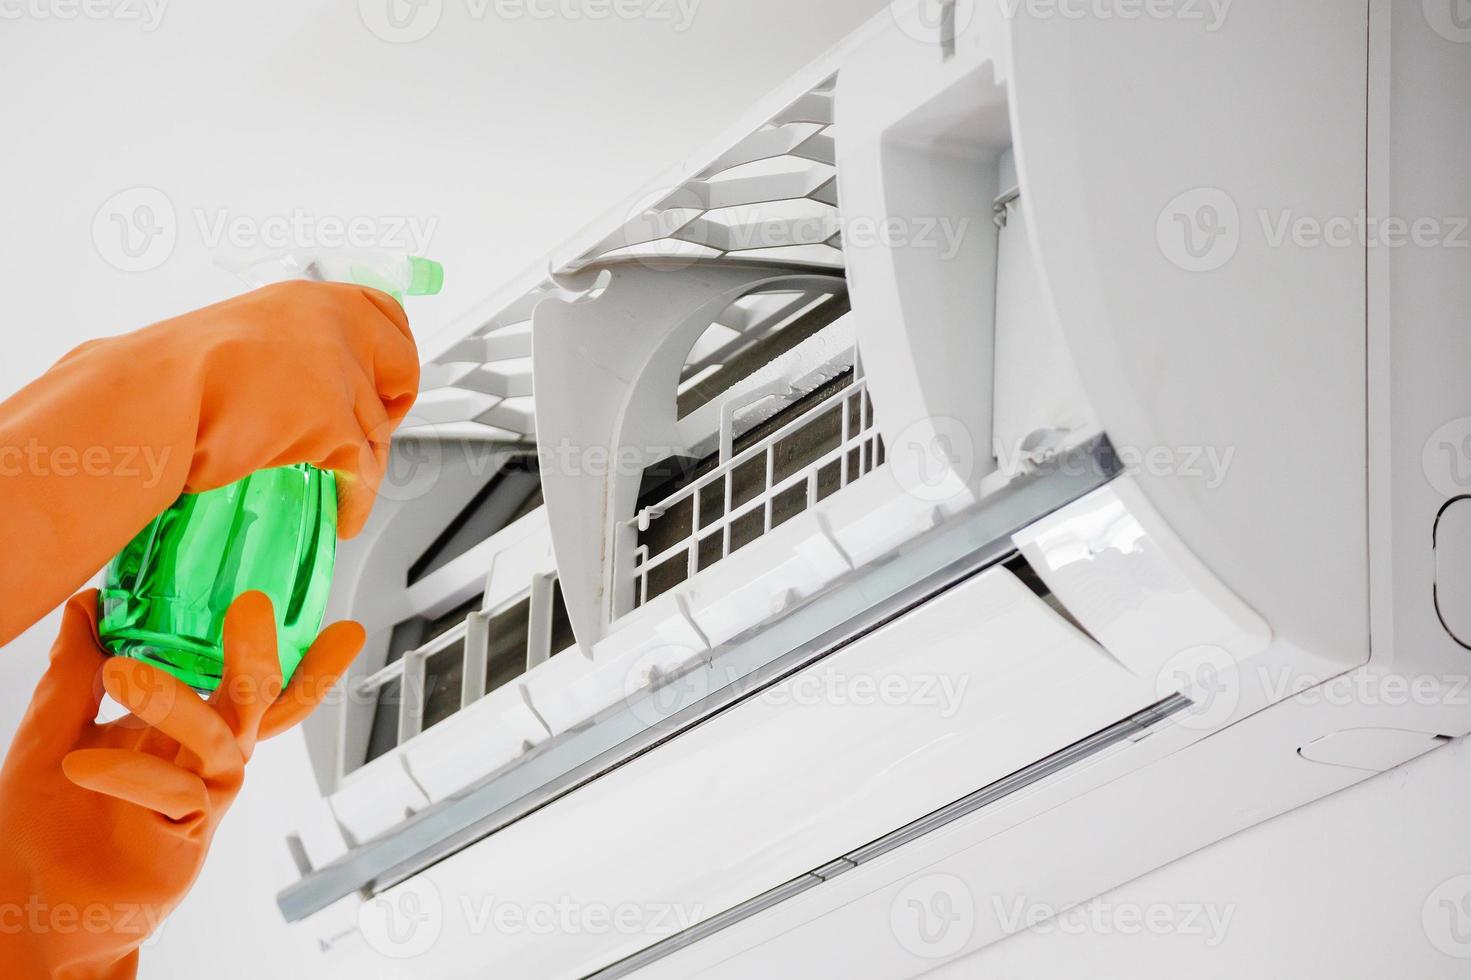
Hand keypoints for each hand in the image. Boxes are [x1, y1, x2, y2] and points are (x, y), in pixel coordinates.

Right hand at [0, 281, 419, 644]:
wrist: (155, 399)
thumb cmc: (170, 376)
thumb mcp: (235, 339)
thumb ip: (277, 352)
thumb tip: (280, 381)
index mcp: (309, 300)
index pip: (384, 313)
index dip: (390, 352)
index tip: (390, 375)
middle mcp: (335, 328)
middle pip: (401, 367)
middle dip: (392, 404)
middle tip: (373, 429)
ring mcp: (341, 375)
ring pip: (379, 426)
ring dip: (366, 458)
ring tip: (347, 481)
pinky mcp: (336, 422)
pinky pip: (363, 470)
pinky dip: (356, 498)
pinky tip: (345, 514)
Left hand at [0, 591, 362, 978]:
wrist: (37, 902)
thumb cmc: (51, 821)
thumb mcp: (50, 733)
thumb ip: (72, 674)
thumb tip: (87, 605)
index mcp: (185, 723)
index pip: (244, 679)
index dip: (284, 647)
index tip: (330, 618)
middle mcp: (206, 754)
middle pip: (256, 700)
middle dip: (262, 655)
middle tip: (254, 608)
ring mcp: (204, 793)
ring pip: (220, 738)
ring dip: (178, 703)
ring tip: (123, 674)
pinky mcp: (189, 834)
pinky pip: (177, 794)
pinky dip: (134, 775)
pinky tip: (82, 766)